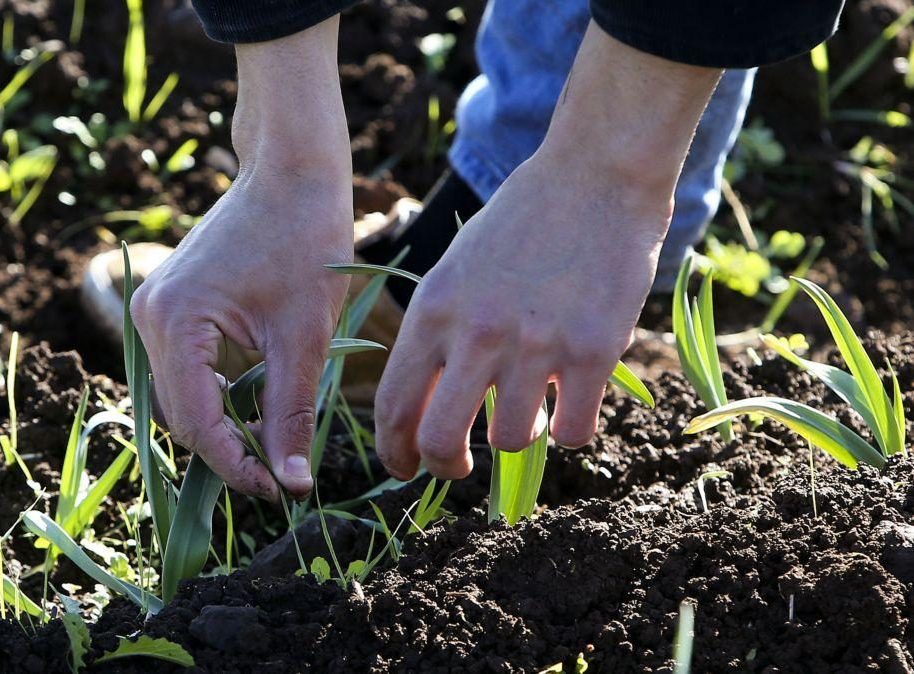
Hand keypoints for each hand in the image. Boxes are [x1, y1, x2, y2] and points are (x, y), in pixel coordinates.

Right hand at [130, 18, 351, 499]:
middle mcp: (147, 316)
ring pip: (180, 396)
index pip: (197, 421)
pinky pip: (184, 370)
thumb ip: (291, 411)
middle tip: (279, 481)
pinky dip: (215, 397)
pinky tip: (252, 413)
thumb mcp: (303, 335)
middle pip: (180, 413)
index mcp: (174, 321)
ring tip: (270, 454)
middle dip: (227, 452)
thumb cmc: (307, 241)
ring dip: (221, 428)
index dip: (236, 467)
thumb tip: (291, 483)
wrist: (292, 172)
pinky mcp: (169, 304)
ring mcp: (152, 308)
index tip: (279, 494)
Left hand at [374, 21, 721, 478]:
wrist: (594, 176)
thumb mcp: (456, 270)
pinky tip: (575, 402)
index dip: (394, 451)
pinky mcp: (592, 351)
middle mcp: (476, 332)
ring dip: (520, 436)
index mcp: (433, 310)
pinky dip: (572, 429)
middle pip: (440, 441)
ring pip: (512, 440)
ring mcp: (535, 344)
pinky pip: (574, 431)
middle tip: (460, 468)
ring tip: (533, 407)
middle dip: (445, 467)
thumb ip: (437, 335)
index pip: (393, 404)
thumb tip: (425, 407)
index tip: (404, 468)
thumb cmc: (520, 223)